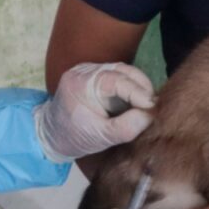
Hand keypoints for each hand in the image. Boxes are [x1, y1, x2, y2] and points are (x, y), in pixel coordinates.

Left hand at [34, 62, 154, 161]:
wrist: (51, 135)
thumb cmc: (73, 137)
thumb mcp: (101, 137)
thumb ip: (125, 128)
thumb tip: (150, 115)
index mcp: (81, 83)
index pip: (117, 80)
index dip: (139, 92)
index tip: (154, 107)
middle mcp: (85, 70)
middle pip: (123, 71)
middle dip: (142, 88)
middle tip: (156, 107)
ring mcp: (90, 70)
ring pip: (124, 72)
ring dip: (139, 88)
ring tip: (148, 106)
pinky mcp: (96, 75)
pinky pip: (119, 76)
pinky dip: (131, 89)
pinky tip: (138, 103)